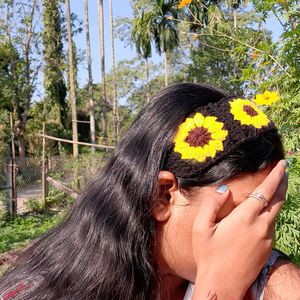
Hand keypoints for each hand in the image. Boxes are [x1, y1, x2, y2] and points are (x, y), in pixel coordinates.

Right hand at [192, 160, 287, 299]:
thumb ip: (211, 204)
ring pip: (275, 213)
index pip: (266, 191)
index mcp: (245, 218)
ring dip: (276, 198)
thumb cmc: (209, 255)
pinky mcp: (268, 248)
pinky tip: (261, 213)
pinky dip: (270, 213)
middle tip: (283, 171)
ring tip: (271, 189)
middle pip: (278, 200)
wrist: (223, 284)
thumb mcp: (201, 227)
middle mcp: (261, 227)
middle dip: (282, 183)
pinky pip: (271, 225)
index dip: (275, 176)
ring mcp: (267, 238)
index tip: (281, 165)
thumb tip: (224, 190)